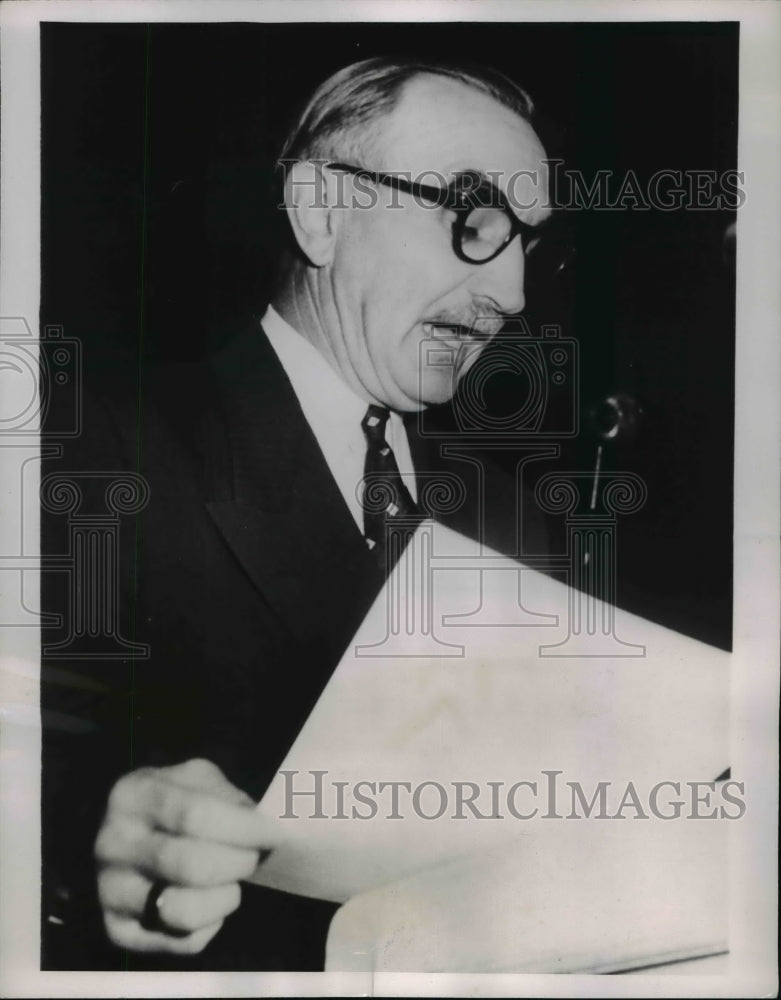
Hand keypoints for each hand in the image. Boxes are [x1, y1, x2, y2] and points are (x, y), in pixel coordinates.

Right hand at [95, 758, 269, 953]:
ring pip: (183, 912)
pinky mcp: (118, 930)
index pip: (196, 815)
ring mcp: (110, 891)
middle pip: (191, 866)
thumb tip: (263, 829)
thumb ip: (229, 798)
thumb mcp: (197, 780)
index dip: (244, 828)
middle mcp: (112, 844)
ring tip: (232, 880)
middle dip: (239, 863)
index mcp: (134, 795)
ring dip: (225, 897)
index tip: (273, 834)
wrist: (125, 834)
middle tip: (254, 857)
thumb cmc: (173, 803)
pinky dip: (211, 924)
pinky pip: (182, 941)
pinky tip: (210, 899)